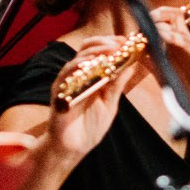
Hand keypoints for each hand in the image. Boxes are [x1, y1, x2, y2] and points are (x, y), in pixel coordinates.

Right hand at [40, 34, 142, 165]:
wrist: (73, 148)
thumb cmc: (90, 127)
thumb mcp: (110, 103)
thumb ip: (118, 84)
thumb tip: (131, 64)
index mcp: (91, 76)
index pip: (99, 51)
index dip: (112, 43)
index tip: (127, 41)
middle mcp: (78, 76)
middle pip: (86, 49)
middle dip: (104, 43)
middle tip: (119, 44)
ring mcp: (67, 83)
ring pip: (78, 59)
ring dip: (95, 52)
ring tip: (110, 51)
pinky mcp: (58, 93)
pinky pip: (66, 75)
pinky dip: (78, 67)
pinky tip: (91, 65)